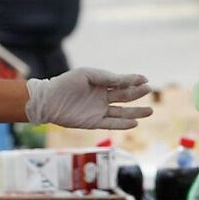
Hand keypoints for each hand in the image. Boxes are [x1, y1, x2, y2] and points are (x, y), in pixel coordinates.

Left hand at [25, 68, 152, 128]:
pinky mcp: (94, 122)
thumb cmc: (66, 83)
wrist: (48, 100)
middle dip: (137, 93)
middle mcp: (102, 97)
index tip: (145, 79)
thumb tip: (126, 80)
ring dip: (136, 112)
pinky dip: (123, 124)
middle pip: (124, 96)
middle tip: (149, 90)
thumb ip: (107, 78)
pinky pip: (112, 124)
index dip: (133, 80)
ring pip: (122, 112)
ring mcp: (99, 110)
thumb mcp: (88, 75)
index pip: (121, 82)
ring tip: (150, 111)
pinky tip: (135, 123)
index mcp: (101, 83)